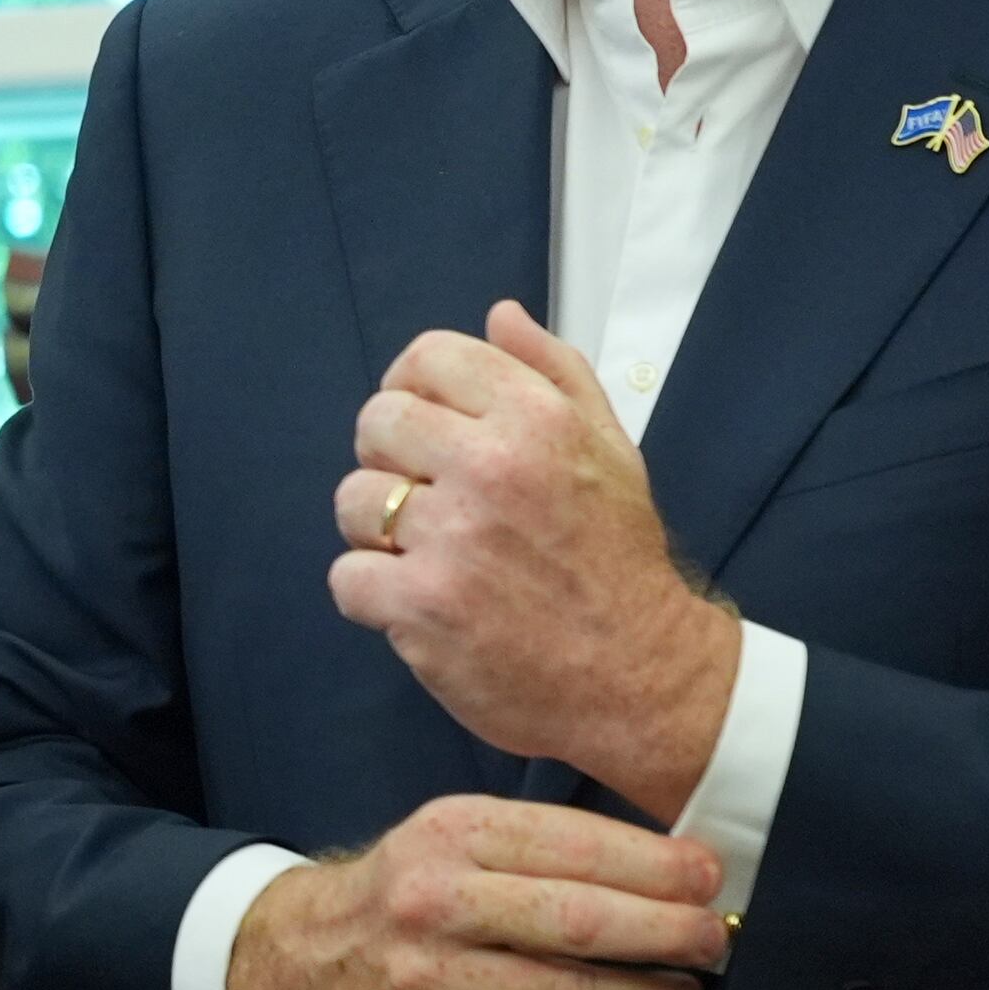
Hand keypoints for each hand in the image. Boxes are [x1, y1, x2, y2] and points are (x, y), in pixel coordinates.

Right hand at [227, 796, 731, 989]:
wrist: (297, 958)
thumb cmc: (407, 893)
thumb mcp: (456, 837)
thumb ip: (544, 846)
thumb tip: (672, 869)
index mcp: (451, 834)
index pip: (574, 844)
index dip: (657, 866)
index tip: (711, 880)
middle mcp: (432, 900)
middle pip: (577, 921)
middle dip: (666, 934)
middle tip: (714, 943)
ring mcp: (424, 977)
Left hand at [328, 303, 743, 815]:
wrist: (642, 675)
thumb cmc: (618, 560)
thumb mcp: (612, 448)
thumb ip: (553, 373)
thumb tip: (499, 315)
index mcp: (538, 420)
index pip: (428, 357)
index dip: (412, 388)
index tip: (425, 427)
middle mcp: (493, 467)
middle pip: (377, 422)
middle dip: (389, 458)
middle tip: (426, 497)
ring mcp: (453, 539)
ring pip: (353, 500)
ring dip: (376, 531)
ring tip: (430, 554)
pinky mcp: (422, 606)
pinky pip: (346, 577)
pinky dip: (371, 595)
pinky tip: (419, 602)